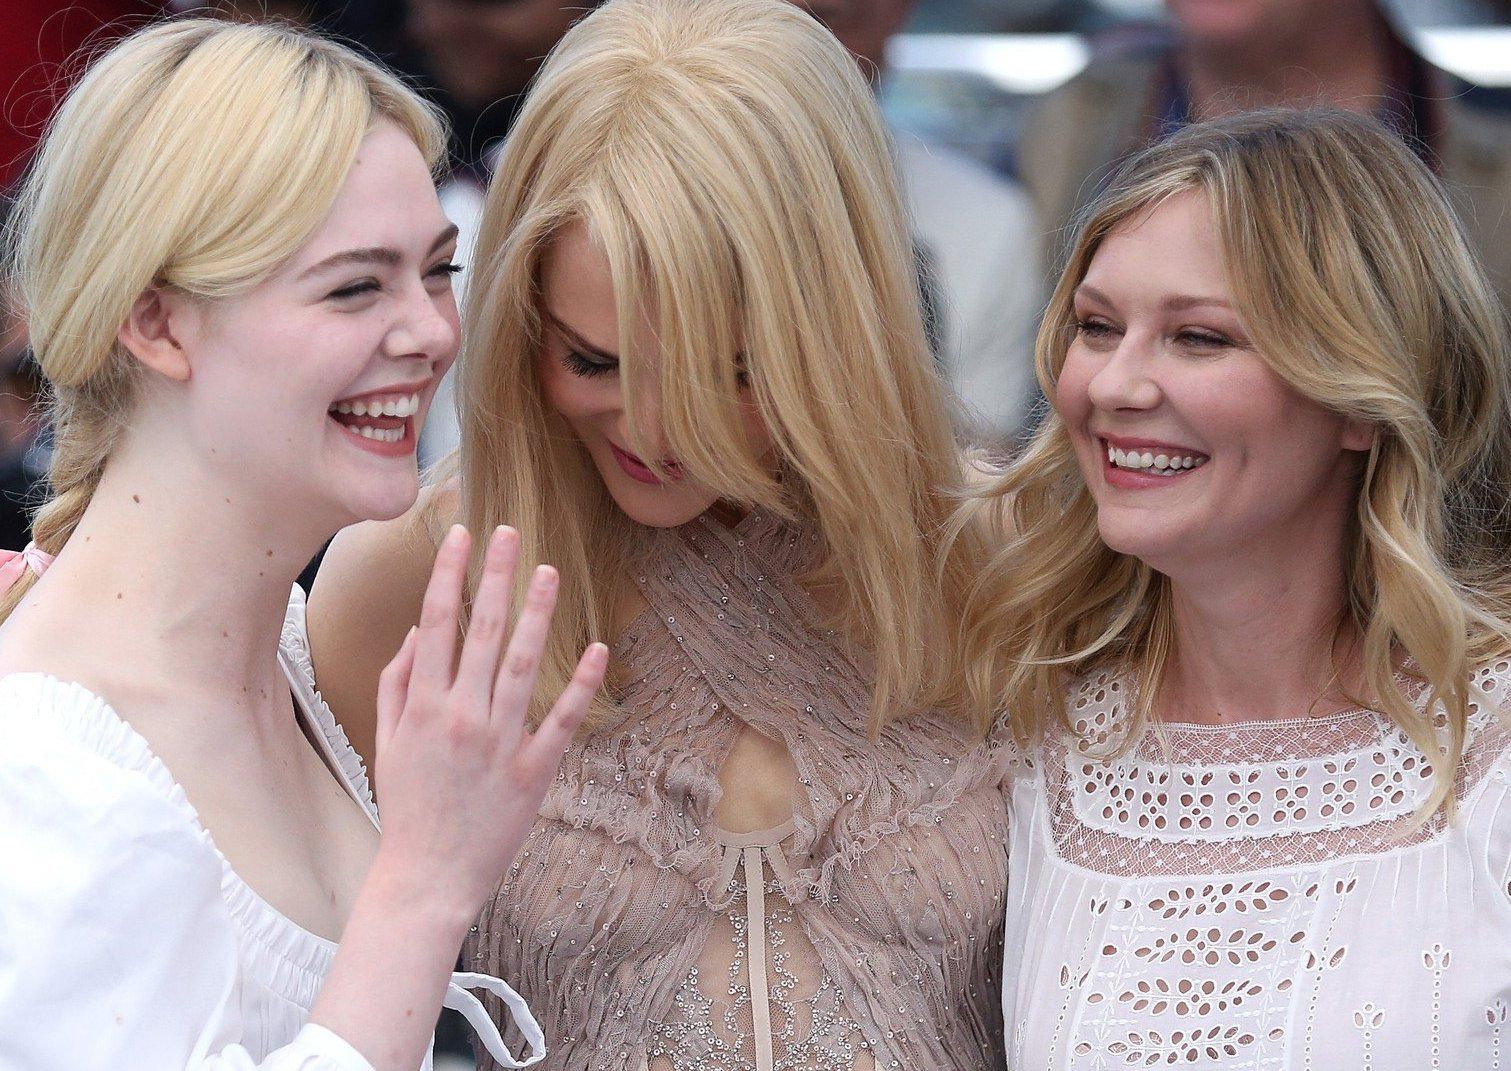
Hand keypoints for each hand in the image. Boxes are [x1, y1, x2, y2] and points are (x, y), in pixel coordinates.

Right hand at [369, 524, 605, 914]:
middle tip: (510, 530)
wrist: (426, 877)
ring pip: (521, 665)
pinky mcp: (532, 772)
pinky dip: (580, 685)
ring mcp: (498, 743)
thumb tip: (418, 631)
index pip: (436, 623)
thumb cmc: (406, 806)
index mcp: (420, 706)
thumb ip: (397, 683)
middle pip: (481, 632)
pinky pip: (560, 721)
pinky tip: (596, 648)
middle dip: (495, 576)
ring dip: (536, 614)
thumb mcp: (386, 741)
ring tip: (549, 572)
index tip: (462, 535)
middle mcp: (459, 717)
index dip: (449, 574)